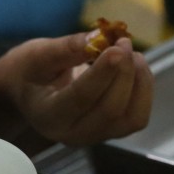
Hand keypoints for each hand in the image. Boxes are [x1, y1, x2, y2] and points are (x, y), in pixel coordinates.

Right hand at [0, 31, 152, 145]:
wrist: (30, 92)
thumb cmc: (30, 71)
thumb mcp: (39, 54)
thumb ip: (67, 48)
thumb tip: (99, 37)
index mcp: (49, 116)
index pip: (81, 98)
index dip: (102, 73)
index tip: (117, 48)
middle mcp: (73, 134)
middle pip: (110, 110)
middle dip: (124, 73)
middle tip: (123, 42)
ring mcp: (96, 136)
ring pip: (131, 117)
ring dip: (139, 82)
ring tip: (132, 54)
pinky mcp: (112, 131)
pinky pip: (138, 115)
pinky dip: (144, 89)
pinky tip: (135, 66)